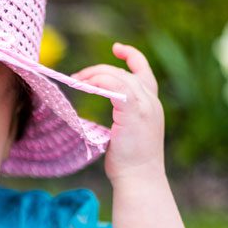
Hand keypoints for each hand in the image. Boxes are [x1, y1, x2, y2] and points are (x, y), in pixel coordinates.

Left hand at [72, 43, 164, 182]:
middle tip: (76, 77)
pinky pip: (114, 86)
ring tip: (76, 80)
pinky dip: (98, 82)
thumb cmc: (129, 162)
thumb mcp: (127, 133)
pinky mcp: (134, 112)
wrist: (139, 178)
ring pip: (118, 76)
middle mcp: (152, 102)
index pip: (144, 71)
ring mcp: (145, 106)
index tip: (116, 49)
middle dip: (98, 70)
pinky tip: (84, 86)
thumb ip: (122, 117)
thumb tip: (105, 113)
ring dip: (94, 75)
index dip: (131, 56)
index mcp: (152, 105)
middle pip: (124, 72)